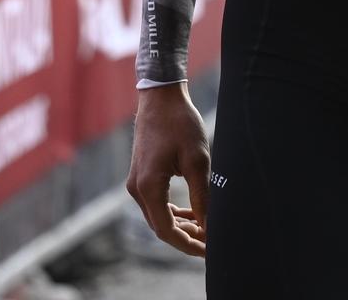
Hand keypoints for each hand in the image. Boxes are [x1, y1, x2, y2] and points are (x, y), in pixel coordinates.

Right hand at [127, 84, 210, 256]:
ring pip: (158, 217)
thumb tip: (209, 225)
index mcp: (148, 187)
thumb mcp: (197, 161)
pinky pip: (156, 204)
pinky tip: (191, 214)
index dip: (188, 244)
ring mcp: (136, 183)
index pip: (166, 231)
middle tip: (212, 243)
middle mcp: (137, 189)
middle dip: (186, 238)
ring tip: (205, 230)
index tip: (209, 250)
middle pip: (160, 227)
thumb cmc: (180, 124)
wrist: (161, 97)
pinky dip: (173, 213)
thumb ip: (202, 196)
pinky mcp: (141, 176)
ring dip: (180, 226)